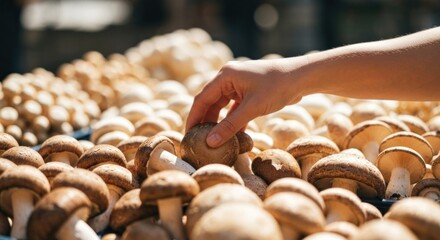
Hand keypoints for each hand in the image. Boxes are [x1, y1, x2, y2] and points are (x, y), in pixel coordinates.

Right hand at [185, 57, 307, 147]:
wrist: (302, 77)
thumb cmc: (278, 87)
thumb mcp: (252, 108)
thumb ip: (231, 125)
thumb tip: (211, 142)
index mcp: (225, 76)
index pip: (202, 98)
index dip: (194, 117)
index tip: (188, 135)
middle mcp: (228, 78)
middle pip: (210, 102)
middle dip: (205, 121)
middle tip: (198, 140)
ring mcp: (238, 84)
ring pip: (221, 106)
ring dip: (219, 122)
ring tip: (213, 140)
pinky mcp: (247, 91)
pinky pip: (234, 108)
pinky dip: (233, 121)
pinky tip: (233, 136)